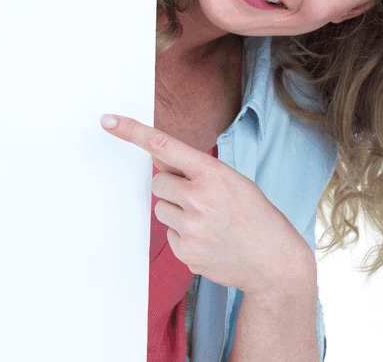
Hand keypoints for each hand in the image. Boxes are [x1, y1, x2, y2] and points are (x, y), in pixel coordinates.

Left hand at [100, 113, 313, 295]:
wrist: (274, 262)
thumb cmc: (254, 216)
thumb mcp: (231, 180)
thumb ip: (193, 169)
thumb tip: (158, 159)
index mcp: (212, 174)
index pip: (164, 146)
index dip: (132, 131)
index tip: (108, 120)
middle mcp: (199, 199)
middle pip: (158, 182)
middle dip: (173, 187)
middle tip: (202, 200)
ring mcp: (192, 229)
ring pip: (160, 208)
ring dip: (177, 211)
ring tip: (209, 221)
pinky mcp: (186, 252)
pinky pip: (168, 235)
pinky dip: (183, 235)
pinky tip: (208, 239)